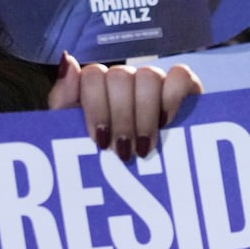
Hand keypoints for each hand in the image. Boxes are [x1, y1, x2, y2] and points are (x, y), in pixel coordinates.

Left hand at [46, 52, 202, 160]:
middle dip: (121, 118)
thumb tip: (68, 60)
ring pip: (148, 76)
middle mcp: (126, 79)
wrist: (139, 188)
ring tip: (143, 147)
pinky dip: (172, 98)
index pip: (94, 75)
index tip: (101, 141)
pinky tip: (166, 123)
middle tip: (123, 152)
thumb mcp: (74, 135)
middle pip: (120, 77)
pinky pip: (180, 75)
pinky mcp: (185, 88)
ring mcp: (155, 81)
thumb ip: (64, 97)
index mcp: (98, 86)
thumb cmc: (101, 158)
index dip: (97, 107)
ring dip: (144, 115)